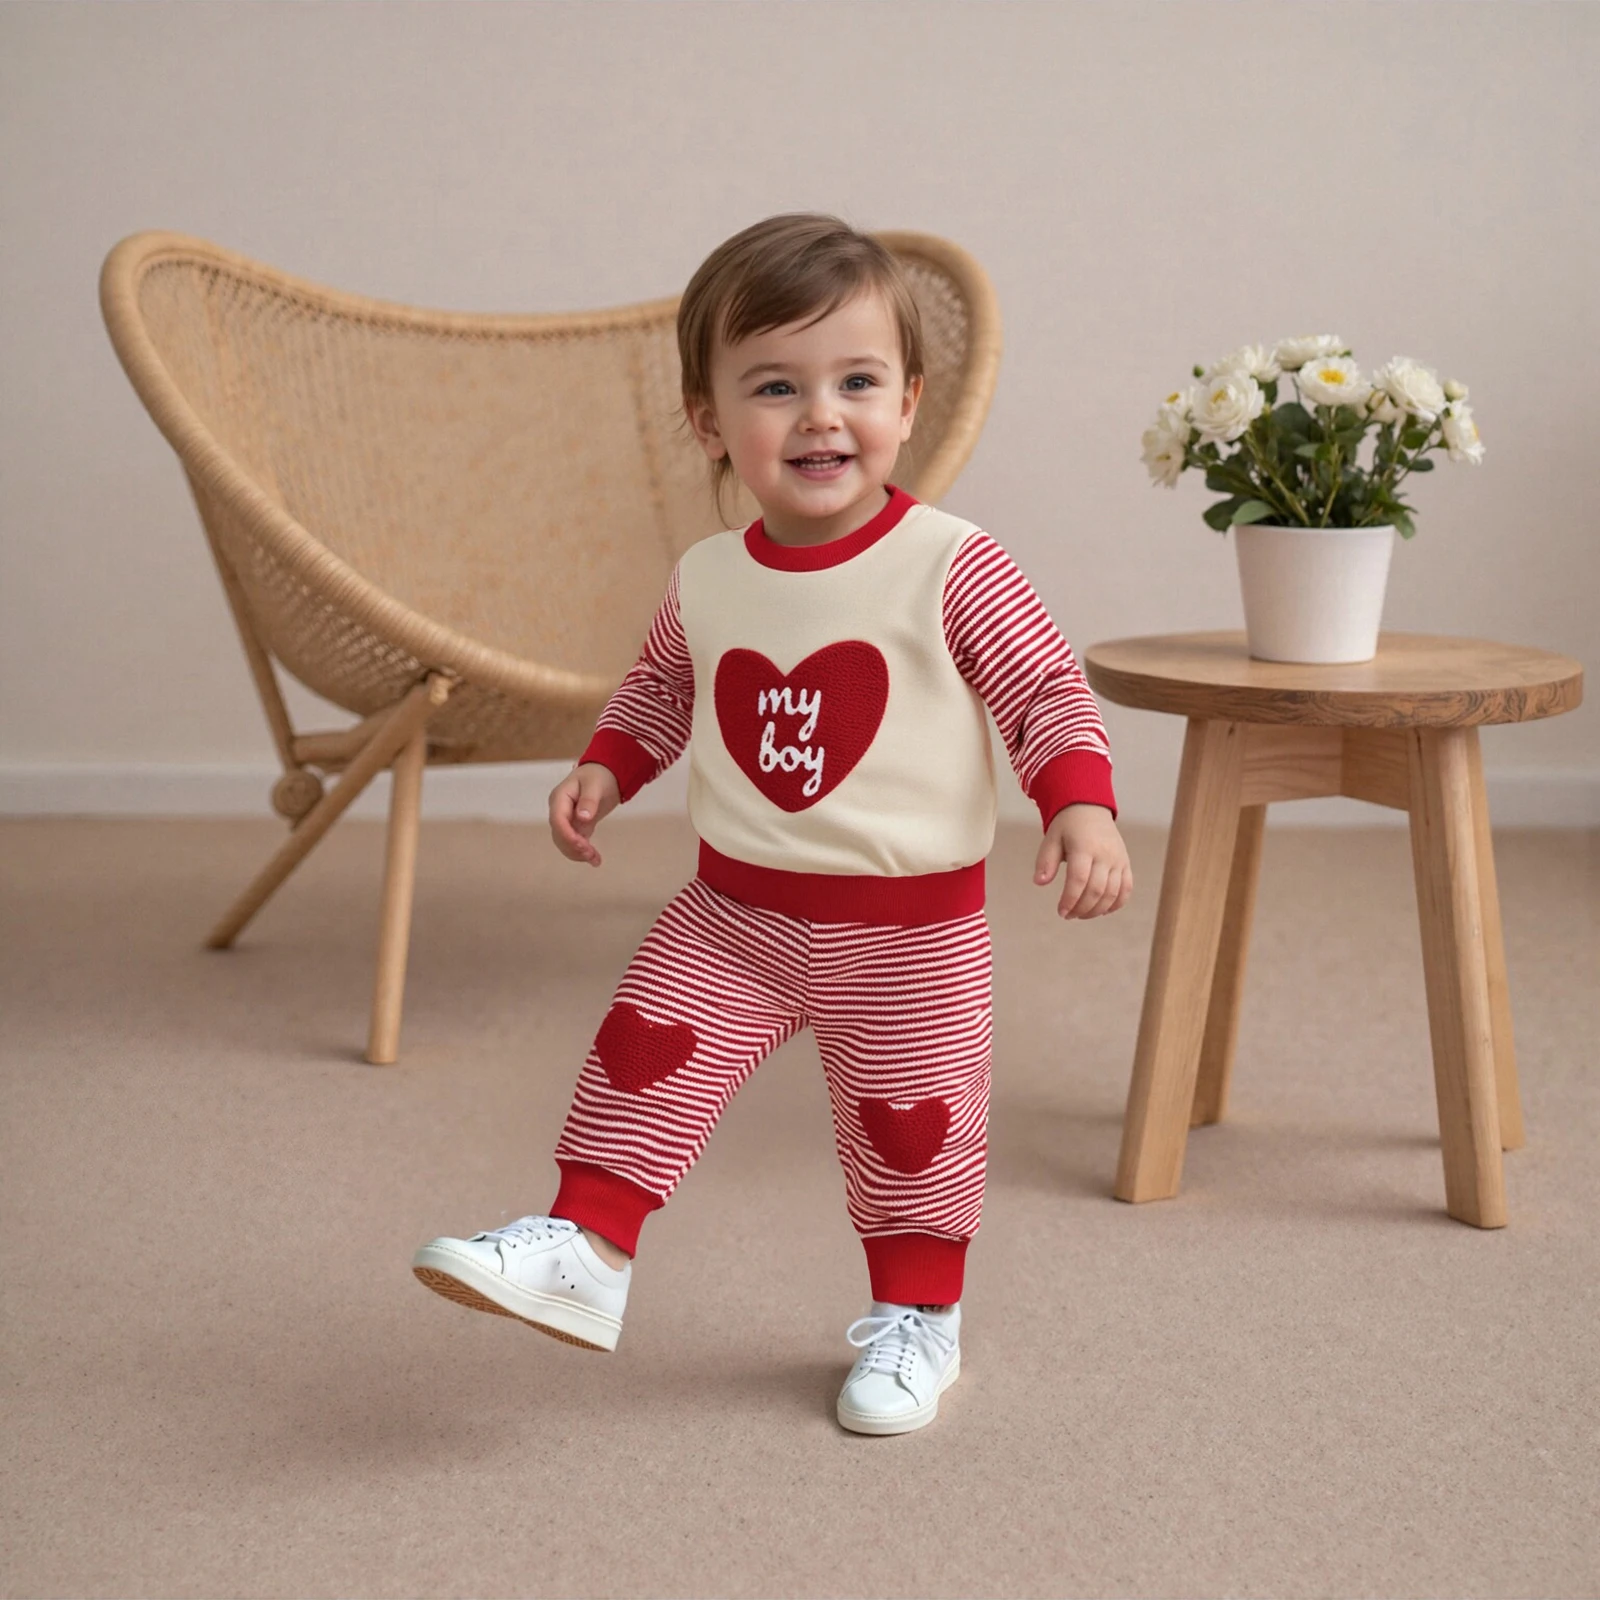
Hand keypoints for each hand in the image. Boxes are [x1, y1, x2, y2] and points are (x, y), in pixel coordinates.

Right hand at [549, 762, 620, 866]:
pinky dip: (583, 853)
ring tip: (595, 859)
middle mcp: (559, 810)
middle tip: (591, 854)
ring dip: (578, 853)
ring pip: (565, 842)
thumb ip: (589, 800)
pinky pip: (575, 843)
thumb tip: (582, 817)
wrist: (604, 774)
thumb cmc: (598, 776)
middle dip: (573, 847)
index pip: (558, 820)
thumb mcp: (595, 785)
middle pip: (559, 834)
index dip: (567, 835)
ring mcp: (566, 820)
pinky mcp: (575, 827)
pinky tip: (596, 860)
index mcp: (560, 798)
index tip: (582, 845)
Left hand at [1034, 803, 1131, 918]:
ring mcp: (1118, 860)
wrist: (1090, 809)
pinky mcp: (1125, 864)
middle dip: (1081, 908)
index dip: (1070, 900)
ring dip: (1097, 910)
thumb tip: (1039, 883)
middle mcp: (1105, 854)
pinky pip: (1126, 888)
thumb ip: (1046, 861)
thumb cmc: (1067, 826)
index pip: (1078, 880)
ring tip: (1081, 914)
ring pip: (1112, 893)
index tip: (1061, 912)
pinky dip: (1116, 904)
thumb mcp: (1051, 839)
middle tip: (1068, 915)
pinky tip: (1102, 911)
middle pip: (1096, 890)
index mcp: (1084, 847)